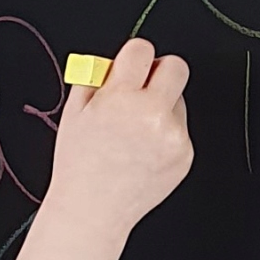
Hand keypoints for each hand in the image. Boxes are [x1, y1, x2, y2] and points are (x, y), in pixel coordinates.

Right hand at [47, 38, 191, 241]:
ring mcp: (172, 136)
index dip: (135, 56)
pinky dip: (165, 135)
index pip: (143, 49)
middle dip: (160, 71)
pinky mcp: (185, 154)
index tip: (131, 66)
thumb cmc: (79, 166)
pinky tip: (144, 152)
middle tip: (144, 87)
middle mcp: (152, 113)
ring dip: (162, 107)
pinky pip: (181, 129)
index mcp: (120, 97)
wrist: (93, 210)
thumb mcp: (74, 113)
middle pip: (176, 67)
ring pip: (178, 100)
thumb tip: (113, 62)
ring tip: (135, 134)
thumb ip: (95, 79)